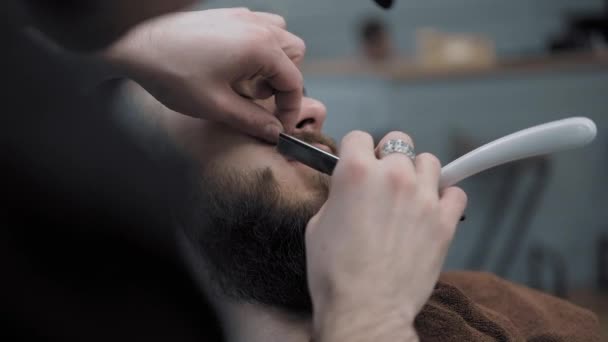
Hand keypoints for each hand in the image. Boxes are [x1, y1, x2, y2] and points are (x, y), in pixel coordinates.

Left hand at [104, 8, 304, 142]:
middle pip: (294, 55)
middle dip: (282, 81)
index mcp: (260, 47)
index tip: (279, 127)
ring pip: (279, 38)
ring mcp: (242, 17)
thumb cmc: (173, 74)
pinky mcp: (227, 15)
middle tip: (256, 98)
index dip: (290, 109)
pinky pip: (259, 28)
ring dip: (273, 62)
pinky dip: (257, 47)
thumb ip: (252, 121)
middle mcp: (257, 27)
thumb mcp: (216, 106)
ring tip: (246, 80)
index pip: (294, 81)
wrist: (135, 45)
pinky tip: (232, 64)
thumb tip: (275, 133)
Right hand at [305, 131, 466, 340]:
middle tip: (383, 181)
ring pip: (430, 162)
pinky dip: (446, 198)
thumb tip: (346, 190)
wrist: (365, 308)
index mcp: (356, 172)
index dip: (355, 151)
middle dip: (389, 157)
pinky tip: (432, 212)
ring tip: (409, 196)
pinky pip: (456, 192)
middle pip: (399, 142)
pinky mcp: (444, 221)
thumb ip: (337, 196)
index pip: (359, 137)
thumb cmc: (335, 273)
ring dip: (418, 174)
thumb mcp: (318, 224)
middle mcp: (393, 176)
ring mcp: (423, 197)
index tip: (357, 162)